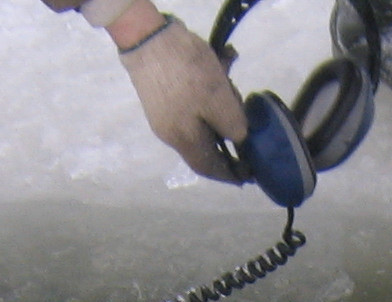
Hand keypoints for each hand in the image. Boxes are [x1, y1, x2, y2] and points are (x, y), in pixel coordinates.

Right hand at [114, 11, 249, 182]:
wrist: (147, 37)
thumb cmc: (186, 71)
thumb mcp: (219, 98)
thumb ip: (232, 125)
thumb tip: (238, 139)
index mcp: (183, 139)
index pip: (207, 166)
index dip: (227, 173)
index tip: (244, 174)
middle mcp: (169, 133)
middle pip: (204, 143)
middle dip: (225, 132)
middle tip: (240, 114)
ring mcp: (162, 114)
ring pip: (198, 121)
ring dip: (217, 108)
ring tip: (229, 83)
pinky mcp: (159, 95)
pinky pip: (190, 104)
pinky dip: (206, 95)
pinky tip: (216, 72)